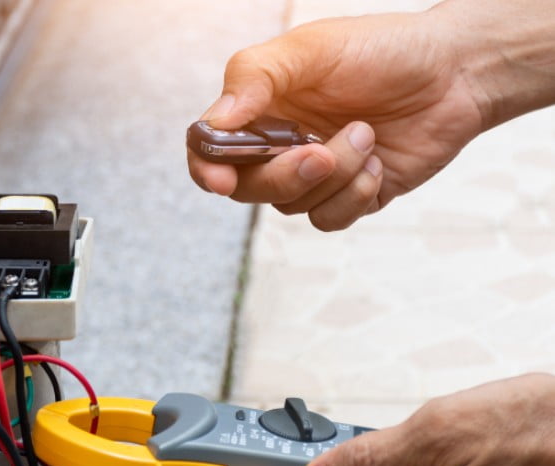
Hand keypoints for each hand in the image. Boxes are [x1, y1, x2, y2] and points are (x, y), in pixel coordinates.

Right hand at [188, 7, 489, 230]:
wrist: (457, 72)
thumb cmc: (382, 50)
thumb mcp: (311, 49)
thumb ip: (254, 78)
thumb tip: (215, 123)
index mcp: (259, 107)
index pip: (210, 148)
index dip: (207, 168)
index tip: (221, 179)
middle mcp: (279, 144)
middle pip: (247, 187)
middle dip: (282, 176)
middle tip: (319, 153)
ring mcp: (313, 174)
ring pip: (291, 205)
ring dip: (334, 175)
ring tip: (366, 134)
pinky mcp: (348, 196)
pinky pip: (328, 219)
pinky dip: (354, 194)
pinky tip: (377, 162)